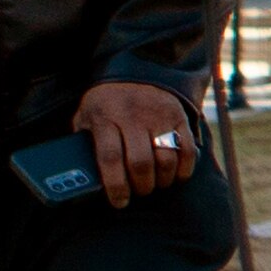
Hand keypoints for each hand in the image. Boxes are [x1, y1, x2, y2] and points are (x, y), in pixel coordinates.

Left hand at [77, 81, 197, 207]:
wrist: (135, 68)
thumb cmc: (104, 105)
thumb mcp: (85, 118)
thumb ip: (85, 145)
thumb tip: (83, 180)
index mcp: (105, 118)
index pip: (110, 157)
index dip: (116, 185)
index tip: (120, 202)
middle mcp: (133, 116)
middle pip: (140, 162)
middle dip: (141, 186)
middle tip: (139, 193)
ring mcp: (158, 114)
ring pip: (166, 158)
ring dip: (162, 180)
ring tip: (155, 184)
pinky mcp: (178, 114)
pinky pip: (186, 148)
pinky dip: (184, 168)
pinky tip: (176, 176)